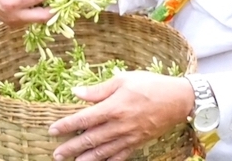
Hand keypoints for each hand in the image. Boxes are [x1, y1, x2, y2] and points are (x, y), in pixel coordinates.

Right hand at [0, 0, 54, 25]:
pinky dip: (39, 10)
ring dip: (49, 8)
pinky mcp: (15, 24)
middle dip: (56, 4)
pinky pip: (33, 19)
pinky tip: (41, 0)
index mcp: (12, 2)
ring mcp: (15, 23)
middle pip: (45, 17)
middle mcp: (15, 17)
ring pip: (40, 20)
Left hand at [48, 71, 192, 160]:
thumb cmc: (150, 84)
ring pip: (104, 151)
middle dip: (71, 147)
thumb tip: (76, 92)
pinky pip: (121, 156)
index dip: (67, 126)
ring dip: (86, 158)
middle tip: (57, 154)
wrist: (178, 99)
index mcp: (114, 107)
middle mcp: (120, 125)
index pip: (84, 119)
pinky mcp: (139, 142)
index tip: (52, 130)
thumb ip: (98, 90)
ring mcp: (130, 136)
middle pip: (90, 139)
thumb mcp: (123, 80)